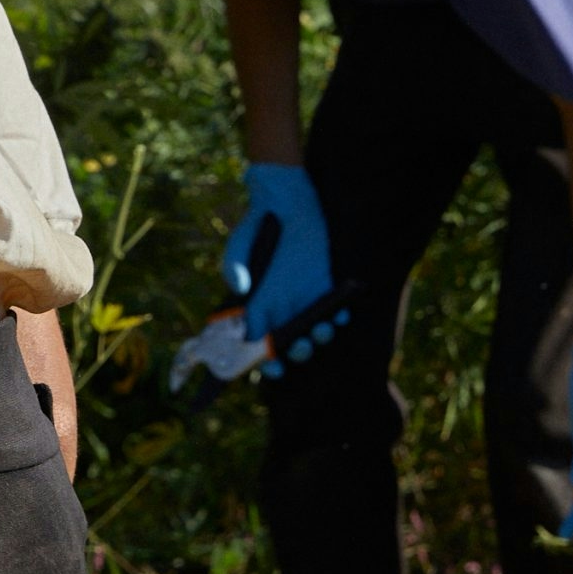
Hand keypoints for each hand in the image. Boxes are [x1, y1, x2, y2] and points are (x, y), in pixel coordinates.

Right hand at [224, 162, 345, 360]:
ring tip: (320, 331)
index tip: (270, 368)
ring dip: (319, 339)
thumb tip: (241, 290)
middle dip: (296, 353)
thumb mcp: (239, 247)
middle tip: (300, 348)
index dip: (262, 360)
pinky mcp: (325, 288)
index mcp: (256, 308)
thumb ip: (234, 267)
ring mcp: (304, 301)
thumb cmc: (257, 229)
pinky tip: (337, 316)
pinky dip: (338, 318)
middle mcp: (281, 309)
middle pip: (289, 345)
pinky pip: (334, 311)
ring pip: (314, 333)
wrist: (286, 206)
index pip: (258, 344)